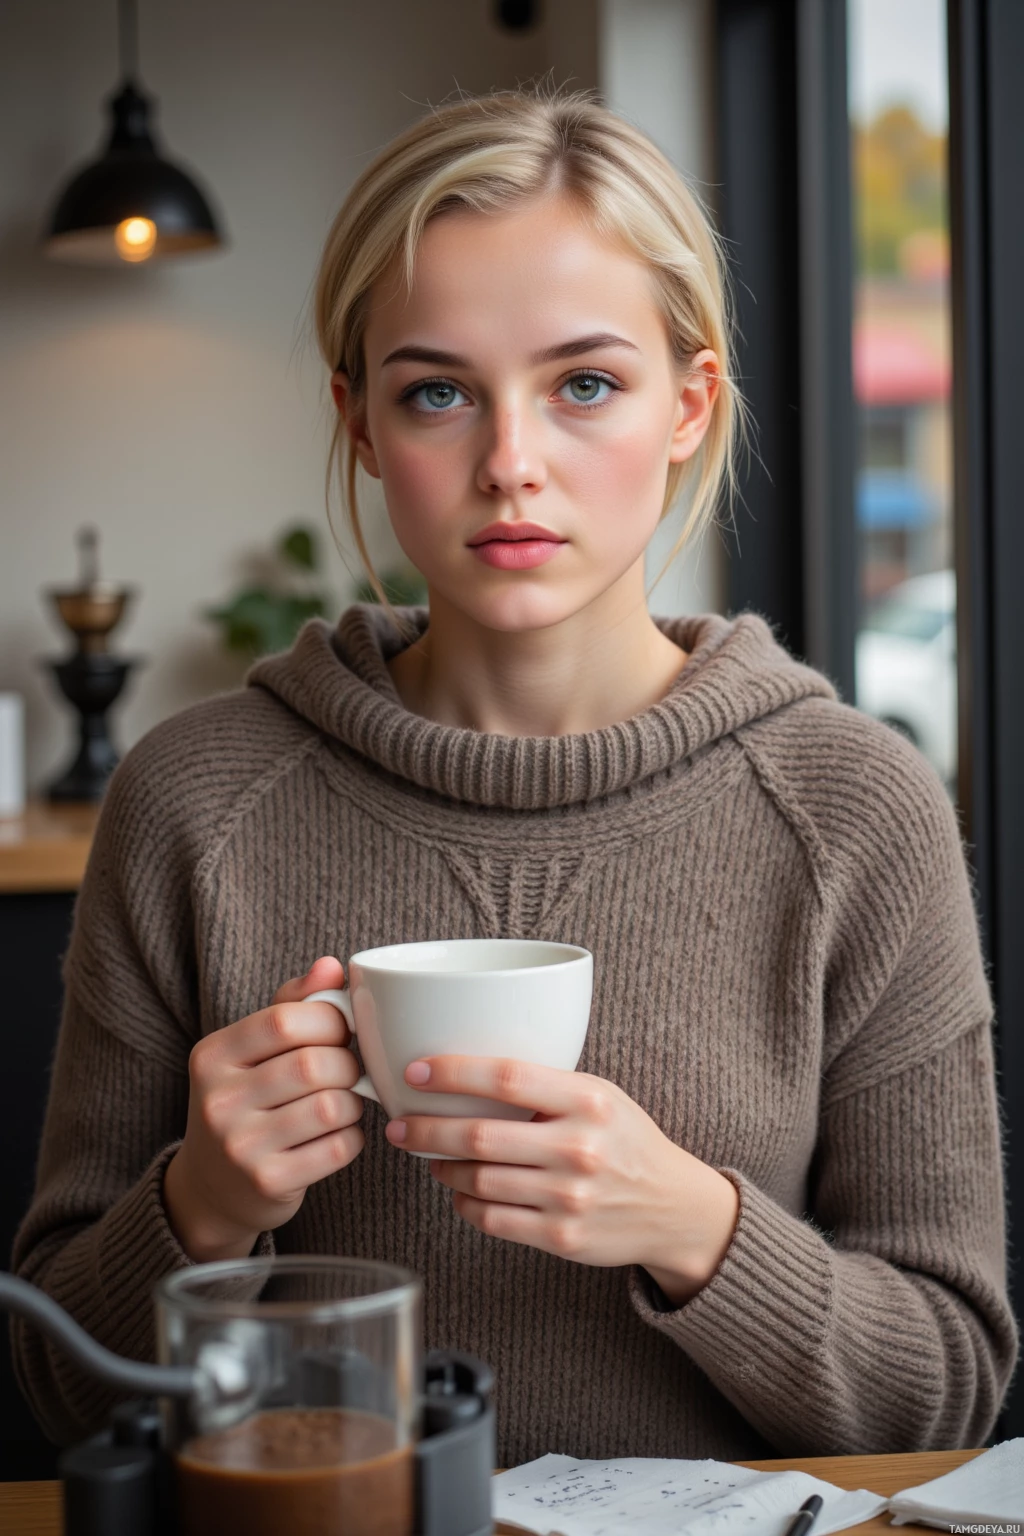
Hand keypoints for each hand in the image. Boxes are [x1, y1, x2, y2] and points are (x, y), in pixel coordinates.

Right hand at [163, 956, 364, 1262]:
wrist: (212, 1189)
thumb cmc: (245, 1102)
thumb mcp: (250, 1051)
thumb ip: (290, 1004)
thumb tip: (332, 966)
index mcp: (212, 1056)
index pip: (284, 1020)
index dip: (329, 1020)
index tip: (339, 1032)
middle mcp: (218, 1101)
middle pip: (314, 1064)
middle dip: (347, 1064)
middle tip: (348, 1070)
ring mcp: (240, 1147)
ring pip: (332, 1106)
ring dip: (353, 1102)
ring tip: (342, 1102)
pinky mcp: (268, 1182)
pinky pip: (339, 1148)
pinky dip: (352, 1137)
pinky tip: (337, 1135)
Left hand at [385, 1057, 739, 1303]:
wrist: (673, 1207)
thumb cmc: (624, 1140)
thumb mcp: (599, 1095)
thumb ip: (545, 1084)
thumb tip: (463, 1072)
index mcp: (588, 1100)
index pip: (506, 1077)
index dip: (453, 1073)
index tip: (416, 1071)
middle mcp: (579, 1148)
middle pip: (479, 1135)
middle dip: (426, 1130)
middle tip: (399, 1126)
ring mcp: (569, 1197)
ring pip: (478, 1180)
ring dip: (442, 1168)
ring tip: (429, 1157)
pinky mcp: (561, 1238)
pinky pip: (491, 1219)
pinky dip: (464, 1204)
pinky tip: (459, 1191)